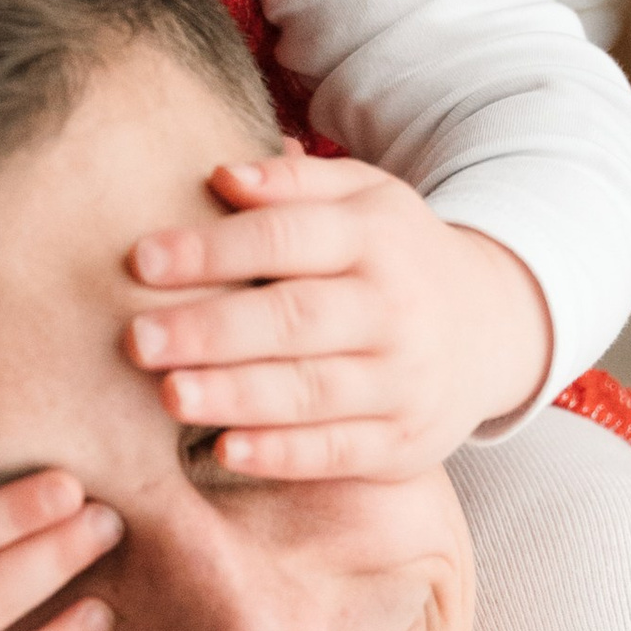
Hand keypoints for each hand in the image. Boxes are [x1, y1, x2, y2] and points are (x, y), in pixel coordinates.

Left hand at [123, 145, 551, 476]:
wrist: (492, 326)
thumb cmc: (393, 255)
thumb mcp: (363, 199)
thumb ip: (294, 183)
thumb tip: (222, 176)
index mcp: (376, 238)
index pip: (288, 238)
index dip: (214, 250)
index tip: (141, 261)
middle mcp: (394, 309)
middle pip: (297, 318)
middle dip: (214, 330)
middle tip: (138, 339)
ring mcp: (403, 380)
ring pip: (314, 390)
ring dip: (238, 395)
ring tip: (172, 394)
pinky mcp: (403, 441)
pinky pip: (338, 450)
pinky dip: (283, 454)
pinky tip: (226, 451)